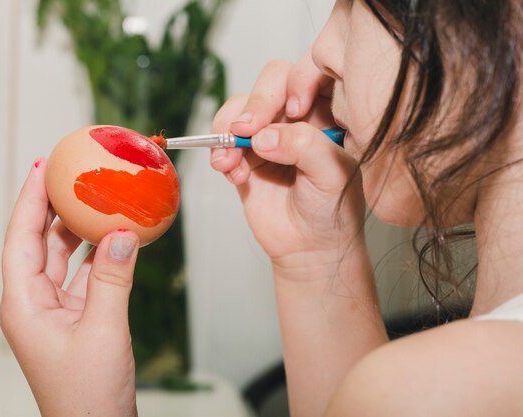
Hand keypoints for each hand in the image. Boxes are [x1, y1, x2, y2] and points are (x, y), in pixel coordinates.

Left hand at [0, 158, 138, 416]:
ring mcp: (54, 310)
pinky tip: (114, 238)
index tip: (42, 167)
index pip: (21, 239)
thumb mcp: (103, 329)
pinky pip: (84, 275)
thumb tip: (123, 234)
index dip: (30, 200)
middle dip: (52, 207)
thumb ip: (113, 278)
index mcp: (24, 304)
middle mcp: (34, 303)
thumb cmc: (87, 394)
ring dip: (77, 230)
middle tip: (69, 175)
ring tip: (92, 198)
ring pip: (62, 257)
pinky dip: (98, 255)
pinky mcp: (75, 317)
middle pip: (38, 243)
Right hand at [211, 55, 365, 274]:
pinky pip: (222, 138)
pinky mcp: (243, 155)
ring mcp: (268, 134)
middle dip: (255, 104)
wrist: (310, 248)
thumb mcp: (332, 174)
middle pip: (270, 82)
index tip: (296, 111)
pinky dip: (219, 152)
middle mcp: (297, 117)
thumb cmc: (333, 210)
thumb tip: (261, 135)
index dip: (297, 83)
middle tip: (245, 130)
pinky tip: (232, 173)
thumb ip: (304, 146)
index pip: (309, 74)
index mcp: (329, 111)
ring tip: (230, 161)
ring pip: (239, 108)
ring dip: (228, 130)